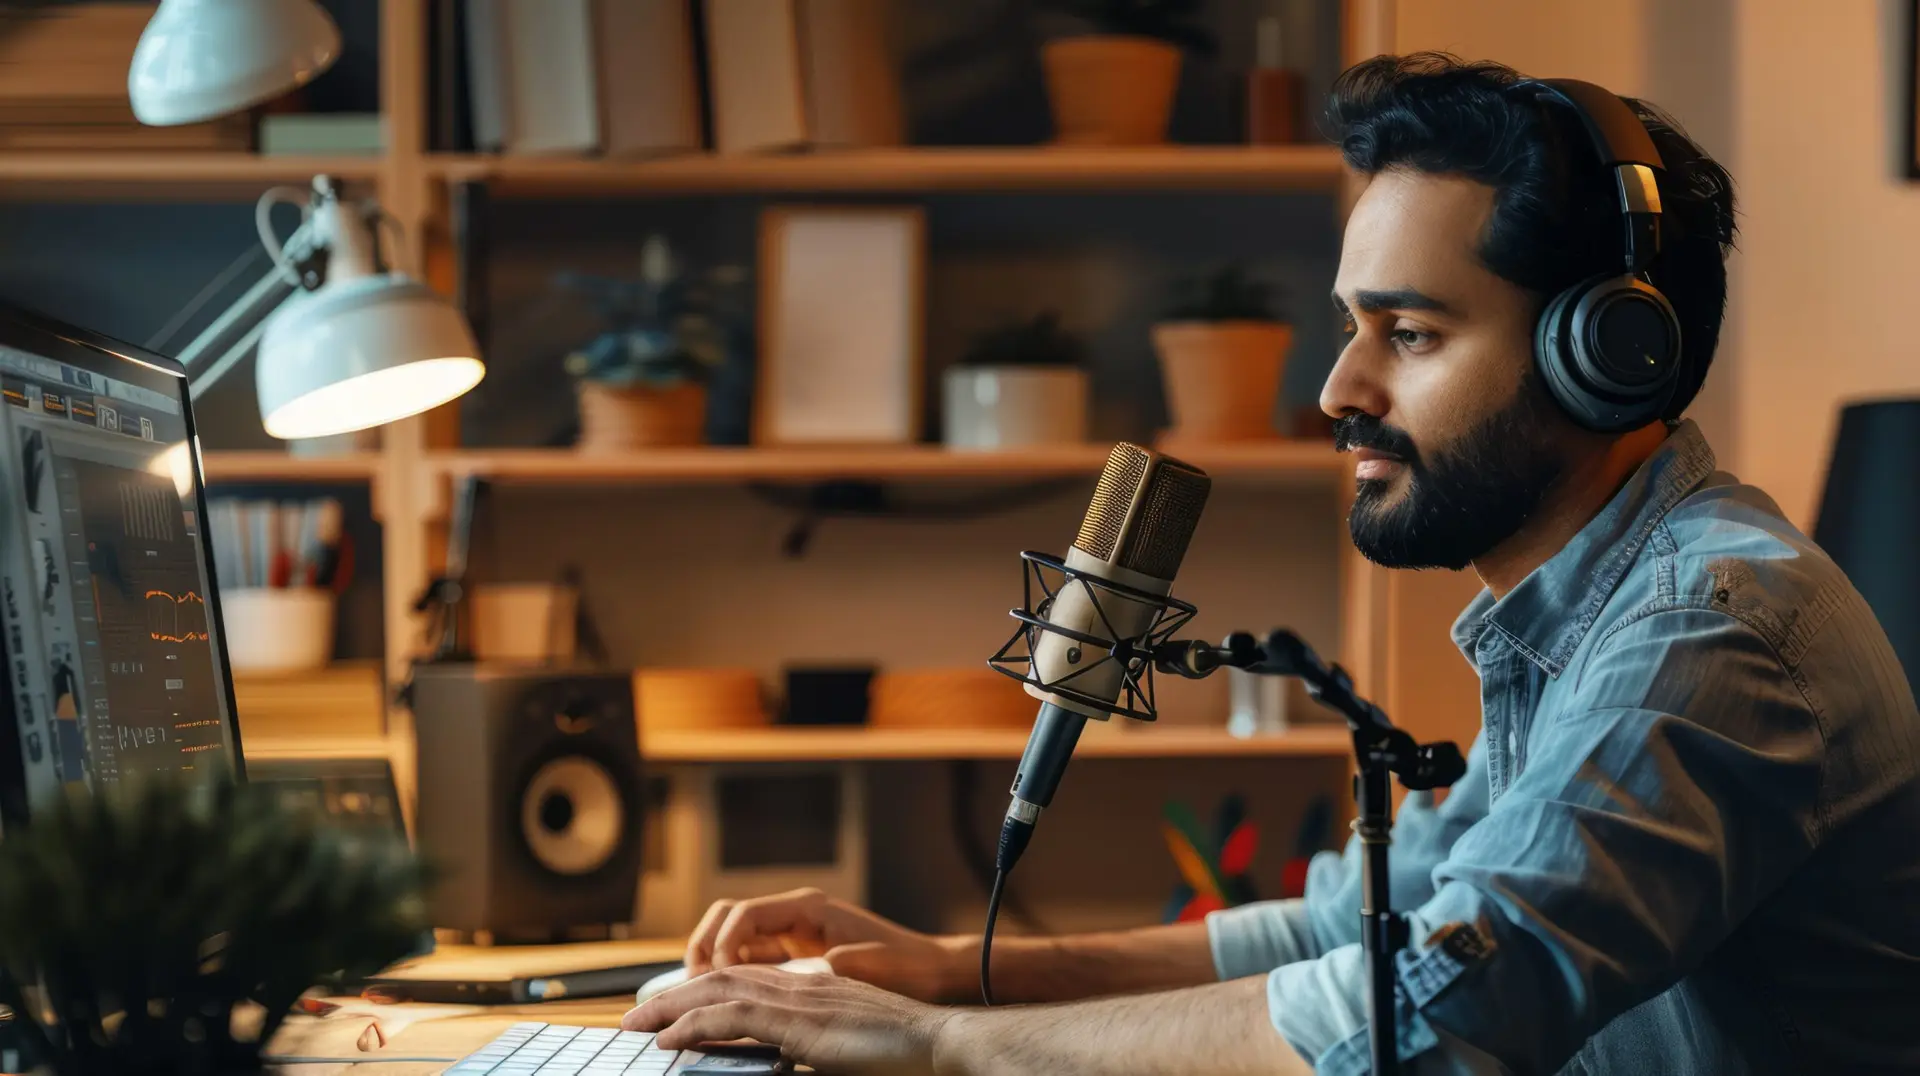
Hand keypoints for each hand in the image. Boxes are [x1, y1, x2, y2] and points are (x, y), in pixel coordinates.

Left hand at [623, 965, 953, 1075]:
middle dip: (671, 996)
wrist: (939, 1042)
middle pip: (720, 977)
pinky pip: (734, 1015)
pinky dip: (695, 1024)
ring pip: (717, 990)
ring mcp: (798, 997)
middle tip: (633, 1019)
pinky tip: (670, 1038)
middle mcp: (798, 983)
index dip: (701, 991)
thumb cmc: (902, 1052)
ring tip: (636, 1025)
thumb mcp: (844, 1045)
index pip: (742, 980)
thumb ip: (808, 1046)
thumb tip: (781, 1060)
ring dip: (669, 1007)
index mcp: (809, 987)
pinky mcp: (799, 1020)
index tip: (668, 1013)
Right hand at [684, 888, 965, 1001]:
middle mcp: (794, 916)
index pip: (743, 915)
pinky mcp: (794, 958)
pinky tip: (723, 1006)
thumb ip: (830, 967)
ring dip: (711, 965)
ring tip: (699, 999)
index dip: (720, 945)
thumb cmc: (908, 965)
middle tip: (692, 989)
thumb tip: (795, 976)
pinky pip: (749, 962)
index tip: (712, 978)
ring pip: (732, 941)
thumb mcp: (869, 966)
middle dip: (702, 950)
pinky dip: (730, 979)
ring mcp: (792, 936)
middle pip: (726, 920)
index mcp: (808, 909)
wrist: (933, 971)